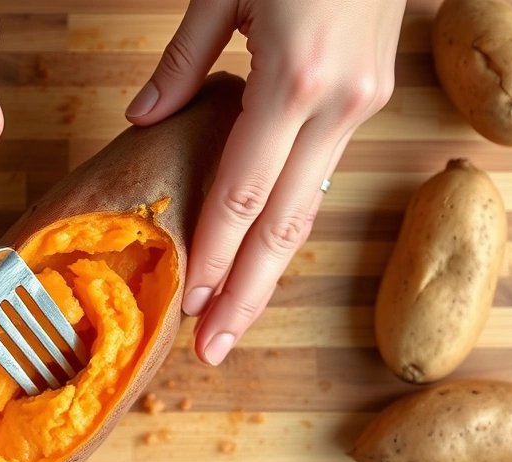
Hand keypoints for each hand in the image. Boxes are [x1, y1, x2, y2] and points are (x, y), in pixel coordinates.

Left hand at [127, 0, 405, 364]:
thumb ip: (183, 62)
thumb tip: (143, 119)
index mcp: (295, 79)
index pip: (243, 192)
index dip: (214, 253)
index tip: (189, 304)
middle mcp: (337, 106)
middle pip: (284, 224)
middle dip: (247, 294)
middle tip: (215, 349)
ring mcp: (360, 107)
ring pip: (309, 210)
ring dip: (270, 270)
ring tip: (236, 318)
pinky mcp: (368, 101)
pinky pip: (320, 178)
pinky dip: (288, 223)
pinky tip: (263, 254)